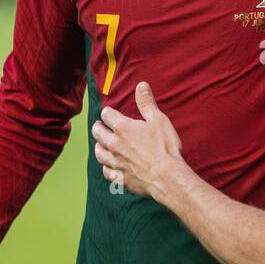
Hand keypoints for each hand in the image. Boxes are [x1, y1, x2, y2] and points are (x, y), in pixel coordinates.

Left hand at [93, 82, 184, 199]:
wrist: (166, 177)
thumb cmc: (165, 147)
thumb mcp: (158, 120)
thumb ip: (147, 103)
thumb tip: (141, 85)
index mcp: (123, 128)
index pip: (107, 115)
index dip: (108, 112)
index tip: (109, 112)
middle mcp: (114, 145)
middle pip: (98, 134)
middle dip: (98, 127)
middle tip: (98, 125)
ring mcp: (115, 162)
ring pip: (99, 153)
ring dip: (98, 147)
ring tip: (99, 145)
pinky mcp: (119, 177)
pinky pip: (106, 171)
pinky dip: (106, 167)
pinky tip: (108, 166)